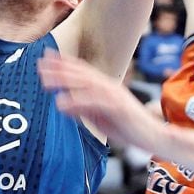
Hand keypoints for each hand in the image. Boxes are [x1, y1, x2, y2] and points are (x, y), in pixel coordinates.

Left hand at [38, 50, 163, 149]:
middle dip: (59, 67)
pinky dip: (77, 101)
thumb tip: (61, 103)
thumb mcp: (100, 116)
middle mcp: (109, 86)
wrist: (154, 135)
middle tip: (39, 63)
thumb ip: (83, 109)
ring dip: (64, 80)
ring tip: (45, 80)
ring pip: (85, 83)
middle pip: (80, 73)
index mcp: (105, 86)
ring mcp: (114, 95)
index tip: (46, 57)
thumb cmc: (128, 126)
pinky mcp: (118, 107)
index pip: (81, 70)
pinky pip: (95, 102)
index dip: (64, 62)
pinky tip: (62, 103)